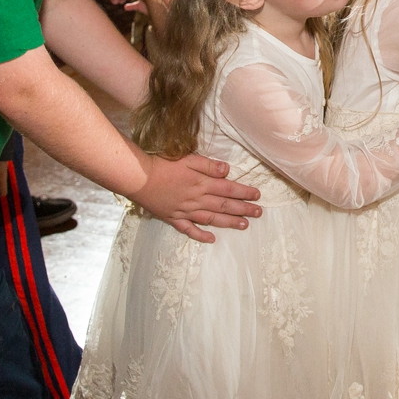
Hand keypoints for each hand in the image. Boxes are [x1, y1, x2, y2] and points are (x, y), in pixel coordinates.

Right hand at [126, 152, 262, 242]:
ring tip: (244, 225)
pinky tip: (212, 239)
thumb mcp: (188, 159)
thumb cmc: (163, 165)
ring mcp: (185, 211)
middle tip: (259, 213)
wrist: (139, 178)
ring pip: (212, 219)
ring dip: (229, 222)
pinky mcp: (173, 218)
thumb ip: (208, 166)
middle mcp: (197, 200)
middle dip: (243, 209)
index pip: (228, 189)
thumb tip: (228, 170)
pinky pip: (189, 230)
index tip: (257, 196)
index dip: (244, 192)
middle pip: (224, 206)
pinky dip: (201, 236)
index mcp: (201, 184)